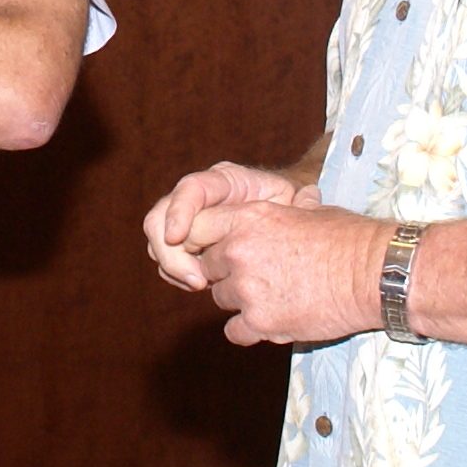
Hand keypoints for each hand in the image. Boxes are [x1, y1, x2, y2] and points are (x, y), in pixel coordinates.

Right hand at [144, 163, 318, 290]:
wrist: (278, 223)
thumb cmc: (288, 210)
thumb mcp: (294, 204)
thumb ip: (298, 201)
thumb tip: (309, 196)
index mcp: (222, 181)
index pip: (191, 188)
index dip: (179, 211)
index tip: (177, 237)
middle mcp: (196, 198)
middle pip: (159, 218)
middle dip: (172, 252)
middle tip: (199, 280)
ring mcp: (186, 221)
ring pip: (158, 242)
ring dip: (174, 267)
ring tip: (202, 285)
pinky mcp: (184, 244)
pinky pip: (167, 260)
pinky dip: (178, 274)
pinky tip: (201, 285)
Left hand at [184, 200, 387, 344]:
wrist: (373, 274)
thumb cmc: (348, 239)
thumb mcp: (306, 212)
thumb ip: (277, 215)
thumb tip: (286, 206)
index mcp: (248, 218)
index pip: (197, 228)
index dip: (207, 242)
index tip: (221, 251)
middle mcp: (239, 251)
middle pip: (207, 267)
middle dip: (227, 272)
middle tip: (258, 276)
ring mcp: (247, 289)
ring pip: (221, 299)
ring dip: (241, 301)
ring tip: (275, 296)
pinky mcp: (260, 322)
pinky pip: (234, 331)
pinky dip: (250, 330)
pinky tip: (275, 320)